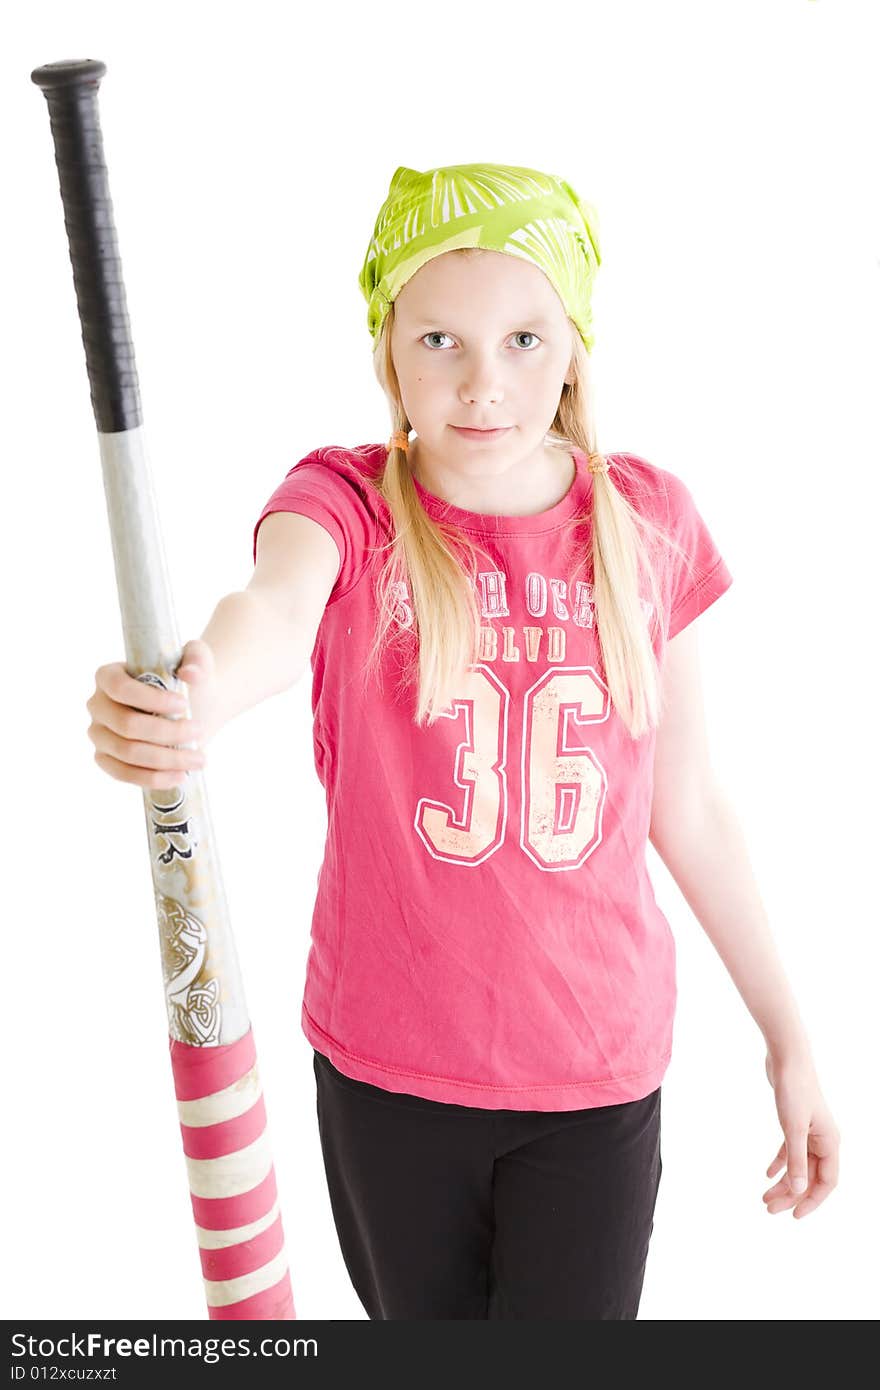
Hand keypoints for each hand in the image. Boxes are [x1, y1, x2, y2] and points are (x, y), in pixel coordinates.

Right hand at [87, 638, 217, 788]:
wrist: (192, 707)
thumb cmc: (187, 682)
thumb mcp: (197, 661)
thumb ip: (197, 659)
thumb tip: (190, 674)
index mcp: (108, 676)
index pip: (120, 689)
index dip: (151, 700)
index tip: (184, 704)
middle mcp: (97, 705)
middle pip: (126, 725)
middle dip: (167, 732)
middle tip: (199, 731)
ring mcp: (99, 735)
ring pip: (128, 753)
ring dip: (166, 759)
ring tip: (198, 758)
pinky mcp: (106, 759)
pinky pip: (123, 774)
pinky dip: (153, 778)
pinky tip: (180, 776)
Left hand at [763, 1050, 839, 1218]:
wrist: (787, 1058)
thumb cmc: (794, 1089)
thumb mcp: (793, 1128)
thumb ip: (796, 1160)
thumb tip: (798, 1190)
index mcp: (830, 1143)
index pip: (827, 1182)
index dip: (813, 1201)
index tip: (794, 1215)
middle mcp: (823, 1139)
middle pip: (809, 1176)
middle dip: (791, 1195)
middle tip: (768, 1208)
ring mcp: (809, 1131)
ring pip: (798, 1165)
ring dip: (783, 1182)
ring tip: (764, 1197)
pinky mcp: (795, 1122)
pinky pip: (789, 1150)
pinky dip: (779, 1163)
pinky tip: (767, 1174)